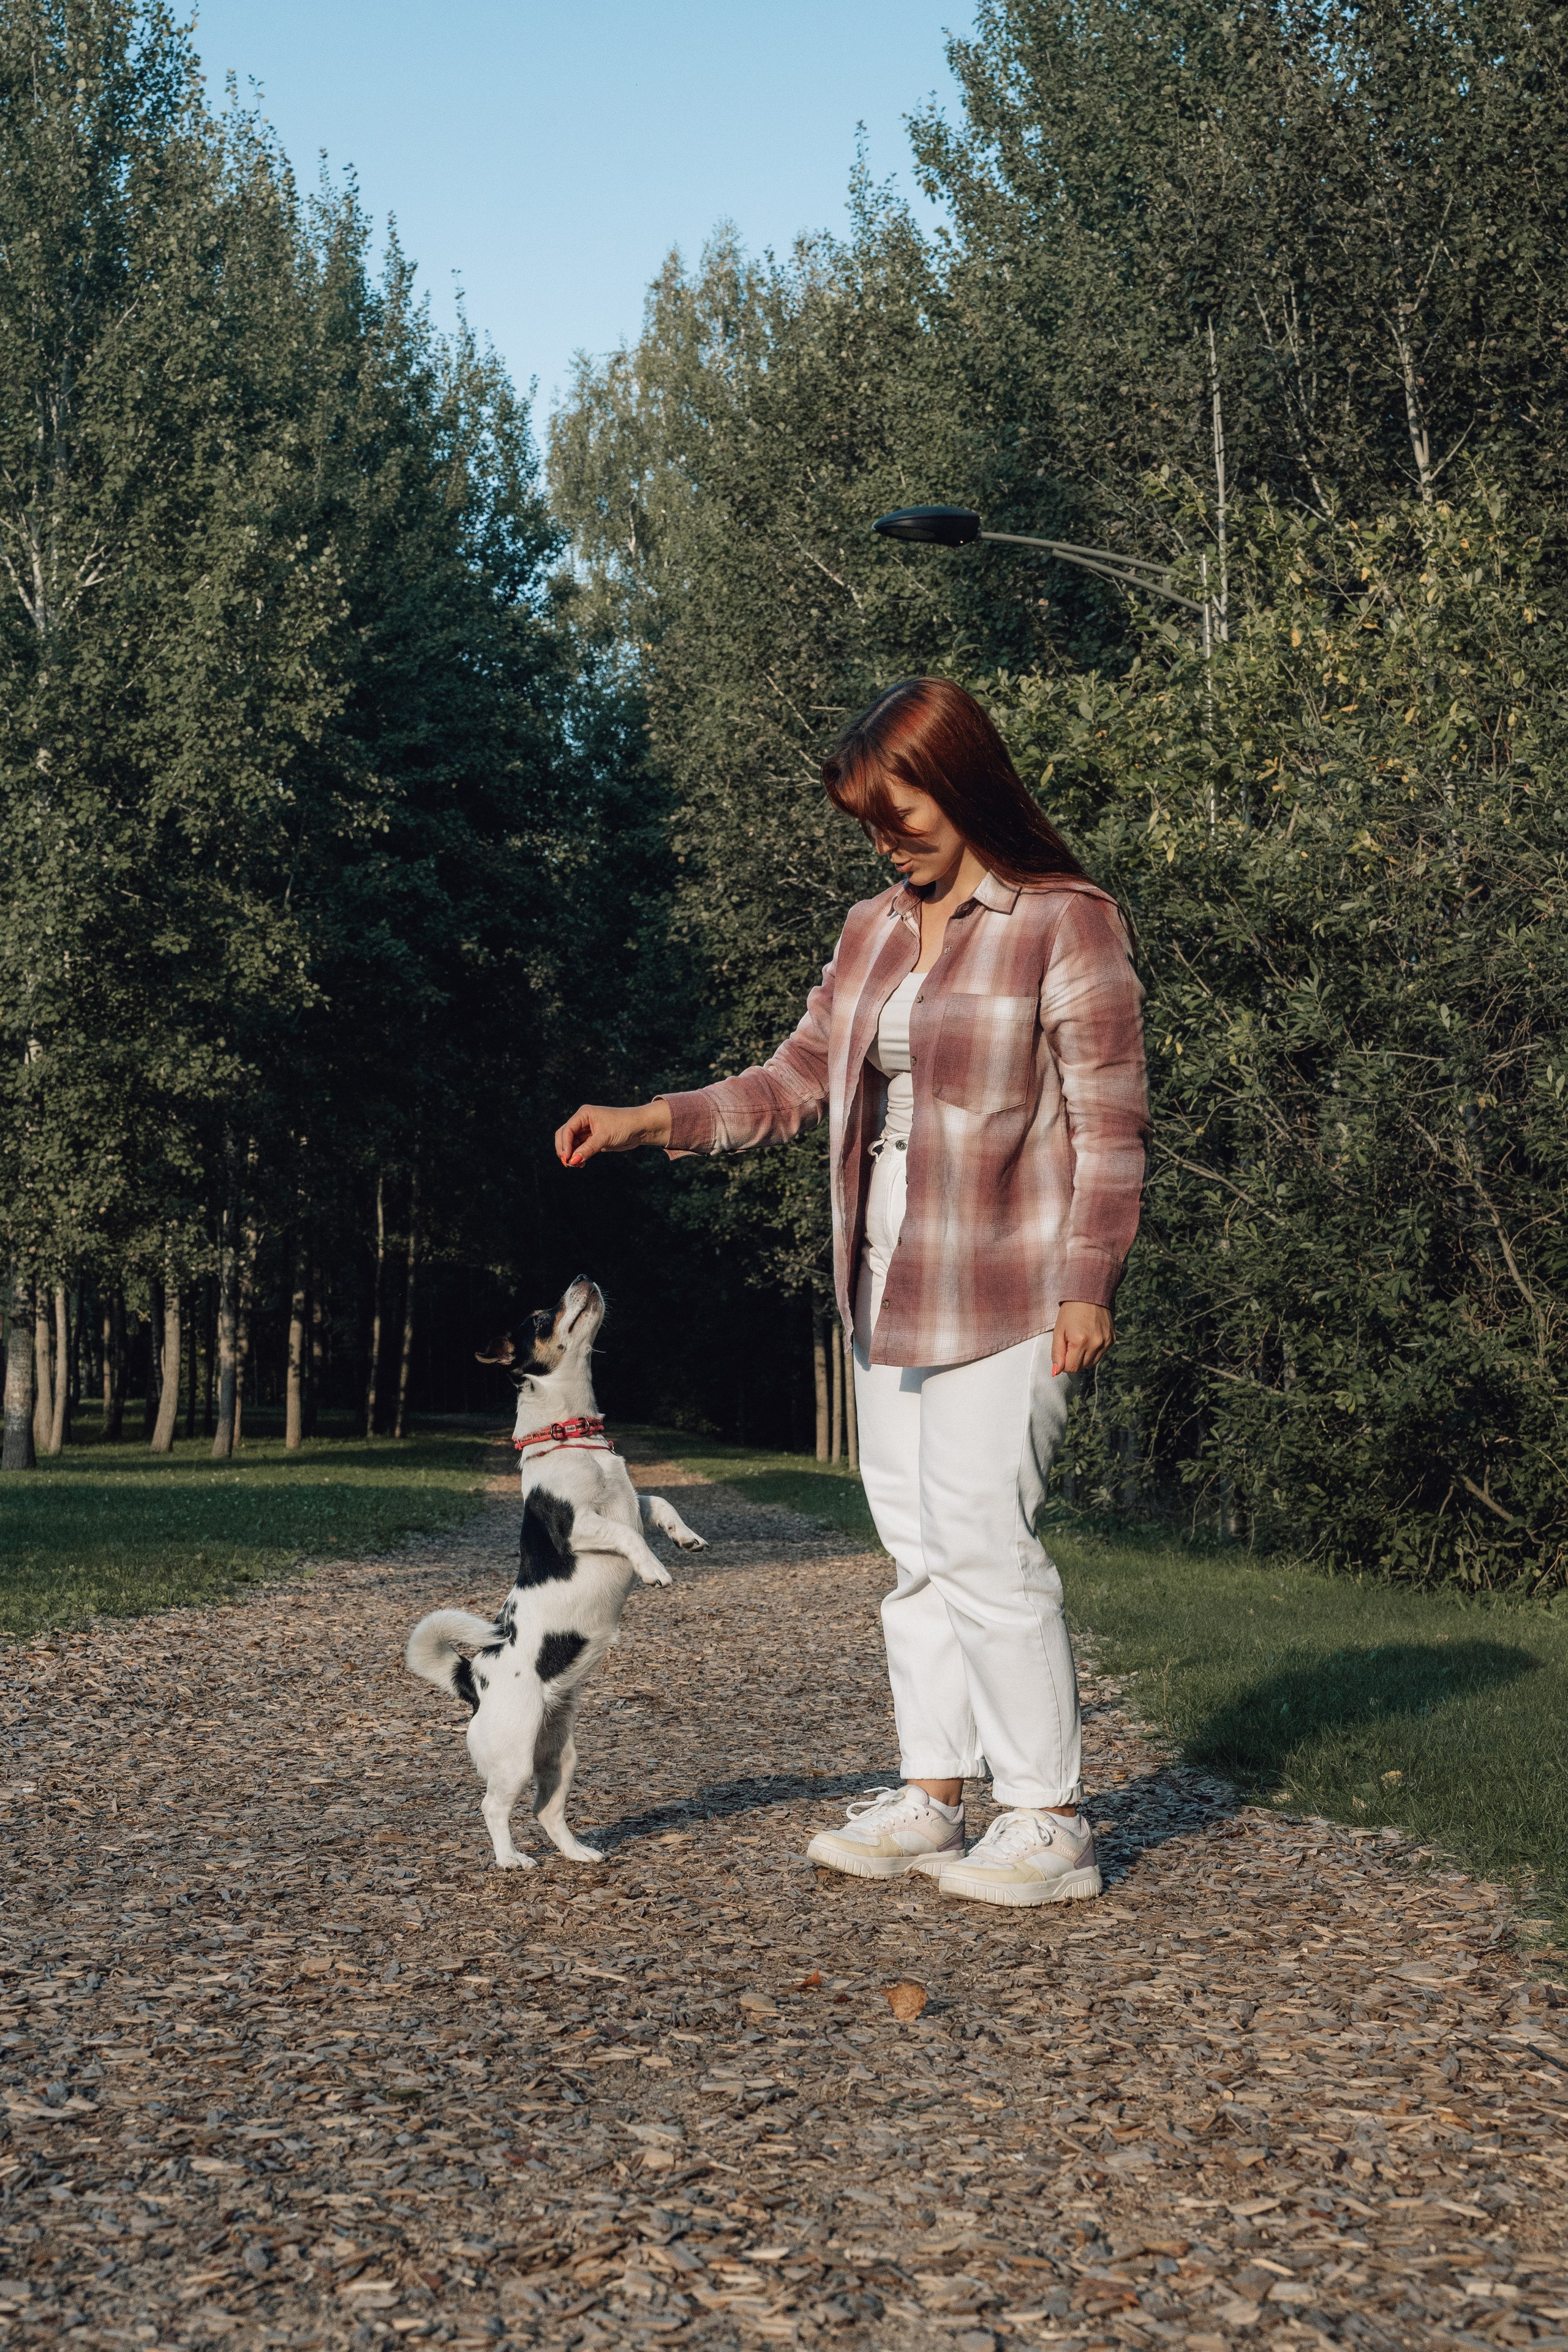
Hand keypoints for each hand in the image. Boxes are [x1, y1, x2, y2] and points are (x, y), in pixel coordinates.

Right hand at [554, 1099, 671, 1166]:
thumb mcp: (604, 1137)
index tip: (567, 1159)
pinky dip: (579, 1156)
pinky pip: (580, 1149)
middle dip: (564, 1150)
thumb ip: (587, 1149)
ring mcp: (587, 1131)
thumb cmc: (623, 1126)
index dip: (565, 1145)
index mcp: (584, 1114)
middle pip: (565, 1136)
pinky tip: (581, 1164)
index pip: (567, 1130)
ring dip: (571, 1155)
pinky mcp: (593, 1140)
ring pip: (571, 1144)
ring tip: (575, 1166)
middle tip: (568, 1164)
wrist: (640, 1128)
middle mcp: (583, 1121)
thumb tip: (572, 1161)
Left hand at [1052, 1301, 1114, 1377]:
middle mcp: (1096, 1344)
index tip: (1063, 1350)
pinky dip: (1093, 1350)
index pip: (1071, 1369)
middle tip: (1070, 1343)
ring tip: (1080, 1340)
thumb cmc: (1071, 1311)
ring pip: (1092, 1363)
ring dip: (1084, 1357)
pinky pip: (1101, 1354)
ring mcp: (1106, 1342)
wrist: (1090, 1294)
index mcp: (1080, 1342)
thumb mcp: (1058, 1331)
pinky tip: (1089, 1336)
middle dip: (1073, 1360)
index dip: (1064, 1363)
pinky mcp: (1112, 1340)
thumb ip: (1057, 1353)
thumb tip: (1055, 1372)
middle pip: (1082, 1368)